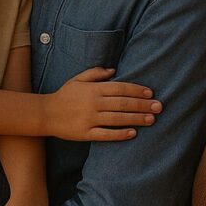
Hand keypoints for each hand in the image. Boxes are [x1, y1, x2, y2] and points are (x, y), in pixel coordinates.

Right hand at [43, 67, 160, 140]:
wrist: (45, 113)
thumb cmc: (64, 95)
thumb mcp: (78, 79)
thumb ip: (96, 73)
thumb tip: (114, 71)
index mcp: (93, 89)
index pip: (120, 88)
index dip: (136, 90)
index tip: (150, 93)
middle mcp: (93, 103)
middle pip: (122, 103)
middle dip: (142, 105)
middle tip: (159, 107)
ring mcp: (89, 119)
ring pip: (117, 119)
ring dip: (136, 119)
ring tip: (151, 119)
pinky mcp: (86, 133)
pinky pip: (106, 134)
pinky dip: (120, 134)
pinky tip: (133, 133)